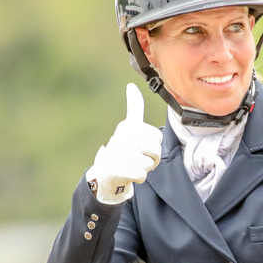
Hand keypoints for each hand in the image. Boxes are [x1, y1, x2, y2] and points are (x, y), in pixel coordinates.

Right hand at [86, 83, 162, 204]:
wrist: (105, 173)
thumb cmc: (122, 148)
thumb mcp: (129, 125)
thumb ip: (134, 106)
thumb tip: (131, 85)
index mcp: (128, 126)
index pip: (157, 136)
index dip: (153, 143)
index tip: (142, 143)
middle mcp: (123, 138)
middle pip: (156, 151)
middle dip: (152, 158)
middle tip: (139, 158)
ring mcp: (120, 154)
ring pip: (150, 164)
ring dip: (145, 168)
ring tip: (132, 164)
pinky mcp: (120, 170)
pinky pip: (143, 175)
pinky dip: (138, 177)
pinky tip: (128, 174)